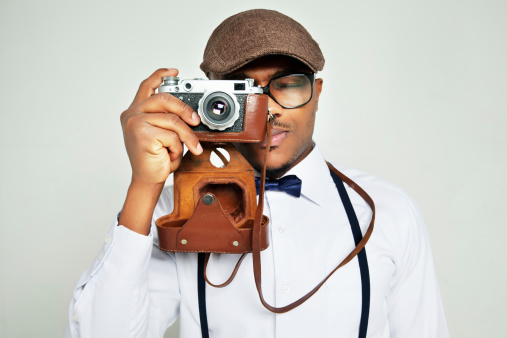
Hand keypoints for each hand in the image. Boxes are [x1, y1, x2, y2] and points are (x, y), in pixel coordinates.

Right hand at [120, 68, 202, 185]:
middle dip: (185, 109)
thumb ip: (168, 119)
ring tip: (187, 148)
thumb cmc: (155, 158)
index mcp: (134, 112)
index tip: (175, 72)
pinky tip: (170, 155)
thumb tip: (190, 112)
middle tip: (196, 121)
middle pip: (164, 99)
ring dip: (185, 136)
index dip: (160, 75)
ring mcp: (134, 123)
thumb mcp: (163, 134)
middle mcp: (131, 114)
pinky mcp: (142, 134)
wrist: (147, 180)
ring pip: (172, 120)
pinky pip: (172, 135)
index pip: (147, 86)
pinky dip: (177, 147)